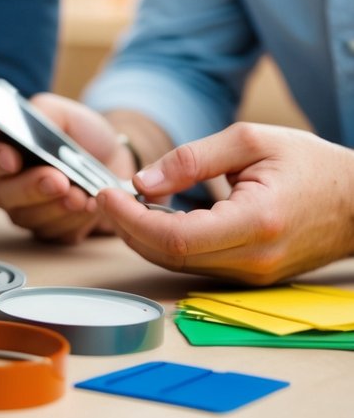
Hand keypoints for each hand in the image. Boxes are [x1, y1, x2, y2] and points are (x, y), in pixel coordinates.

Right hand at [0, 93, 134, 243]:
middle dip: (30, 188)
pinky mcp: (49, 231)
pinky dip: (74, 220)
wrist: (115, 161)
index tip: (11, 159)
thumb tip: (12, 118)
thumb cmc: (82, 135)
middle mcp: (5, 183)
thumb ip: (38, 113)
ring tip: (81, 194)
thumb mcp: (63, 113)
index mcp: (1, 150)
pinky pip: (54, 234)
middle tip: (57, 180)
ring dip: (56, 206)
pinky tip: (90, 206)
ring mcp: (25, 210)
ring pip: (27, 217)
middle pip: (0, 194)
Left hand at [97, 123, 353, 283]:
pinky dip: (167, 243)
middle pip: (170, 256)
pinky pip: (197, 264)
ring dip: (143, 237)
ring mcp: (253, 275)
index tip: (106, 193)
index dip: (131, 219)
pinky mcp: (251, 277)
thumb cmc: (311, 165)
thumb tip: (142, 181)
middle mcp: (254, 259)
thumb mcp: (251, 141)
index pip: (175, 237)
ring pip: (179, 265)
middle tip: (106, 196)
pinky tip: (153, 217)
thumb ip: (193, 159)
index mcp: (256, 222)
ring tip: (123, 203)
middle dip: (127, 227)